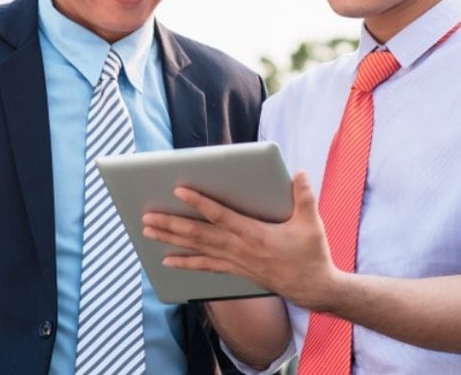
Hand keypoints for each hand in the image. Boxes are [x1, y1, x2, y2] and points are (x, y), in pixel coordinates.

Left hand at [141, 171, 340, 310]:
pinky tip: (167, 261)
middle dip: (171, 224)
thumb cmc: (311, 253)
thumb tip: (299, 173)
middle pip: (198, 234)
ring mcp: (235, 261)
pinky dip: (185, 263)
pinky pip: (205, 266)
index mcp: (254, 233)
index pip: (220, 215)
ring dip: (170, 240)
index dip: (199, 202)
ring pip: (196, 249)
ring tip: (148, 232)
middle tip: (147, 216)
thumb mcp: (311, 223)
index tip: (179, 190)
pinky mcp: (235, 270)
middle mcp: (239, 248)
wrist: (313, 287)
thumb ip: (304, 196)